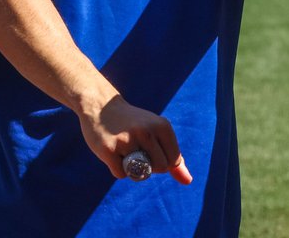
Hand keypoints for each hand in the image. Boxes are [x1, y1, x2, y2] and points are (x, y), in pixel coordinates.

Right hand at [77, 95, 192, 184]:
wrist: (100, 107)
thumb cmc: (133, 124)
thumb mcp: (157, 133)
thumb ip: (175, 158)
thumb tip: (188, 181)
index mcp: (162, 126)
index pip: (173, 161)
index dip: (161, 159)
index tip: (149, 146)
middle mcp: (147, 132)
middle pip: (159, 169)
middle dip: (149, 165)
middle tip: (136, 148)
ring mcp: (127, 141)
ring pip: (141, 174)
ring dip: (133, 168)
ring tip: (124, 149)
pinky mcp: (109, 149)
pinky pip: (121, 174)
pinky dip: (117, 168)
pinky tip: (112, 151)